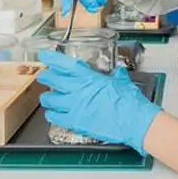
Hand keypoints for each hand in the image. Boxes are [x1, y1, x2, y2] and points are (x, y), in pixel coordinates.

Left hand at [37, 49, 160, 155]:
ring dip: (46, 98)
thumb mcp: (123, 82)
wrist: (134, 121)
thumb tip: (118, 72)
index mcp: (89, 78)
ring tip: (47, 98)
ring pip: (49, 100)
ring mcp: (75, 107)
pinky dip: (52, 115)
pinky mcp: (76, 122)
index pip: (65, 65)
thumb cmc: (130, 102)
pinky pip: (55, 118)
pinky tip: (52, 114)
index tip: (44, 56)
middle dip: (45, 77)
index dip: (52, 59)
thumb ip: (117, 76)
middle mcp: (78, 90)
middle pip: (52, 80)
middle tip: (43, 76)